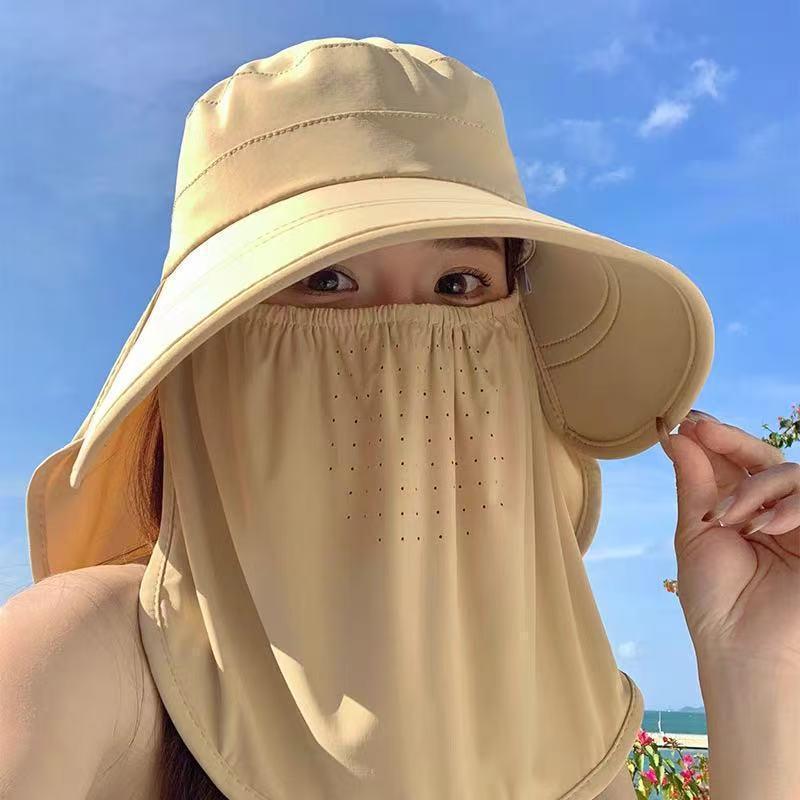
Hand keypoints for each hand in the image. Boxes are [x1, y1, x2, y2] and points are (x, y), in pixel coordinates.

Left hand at [656, 411, 799, 672]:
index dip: (715, 438)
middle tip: (702, 430)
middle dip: (732, 440)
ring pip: (790, 473)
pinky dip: (790, 506)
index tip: (686, 423)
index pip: (734, 462)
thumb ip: (694, 483)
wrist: (745, 649)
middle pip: (764, 458)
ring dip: (755, 486)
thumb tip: (676, 436)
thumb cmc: (716, 598)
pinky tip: (764, 526)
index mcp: (739, 511)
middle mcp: (771, 513)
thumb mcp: (696, 532)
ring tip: (727, 517)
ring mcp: (799, 525)